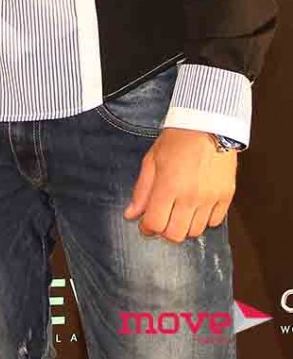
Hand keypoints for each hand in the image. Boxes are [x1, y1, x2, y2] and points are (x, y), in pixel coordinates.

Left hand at [124, 127, 236, 242]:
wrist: (209, 124)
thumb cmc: (178, 138)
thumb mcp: (152, 159)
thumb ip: (142, 190)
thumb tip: (131, 215)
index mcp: (168, 185)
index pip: (155, 224)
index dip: (147, 227)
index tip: (146, 223)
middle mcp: (190, 196)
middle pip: (176, 235)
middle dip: (165, 230)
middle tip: (163, 218)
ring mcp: (210, 198)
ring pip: (196, 232)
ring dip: (185, 226)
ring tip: (180, 210)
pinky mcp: (226, 197)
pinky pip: (215, 222)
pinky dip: (204, 219)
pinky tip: (197, 206)